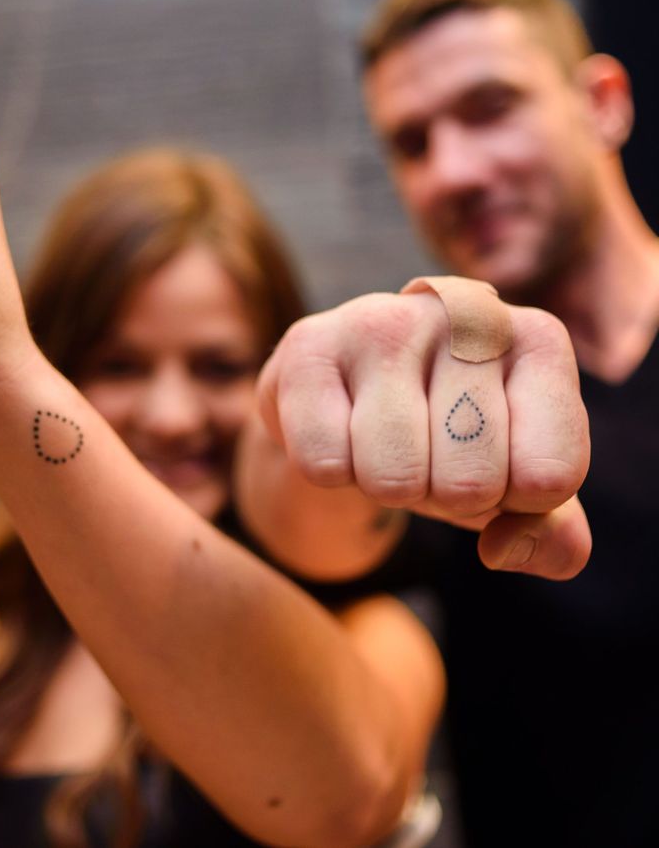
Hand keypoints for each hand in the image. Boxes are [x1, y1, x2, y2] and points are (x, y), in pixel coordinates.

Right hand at [258, 289, 590, 578]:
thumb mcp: (517, 488)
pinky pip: (324, 465)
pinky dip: (332, 473)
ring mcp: (383, 320)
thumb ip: (552, 534)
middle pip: (473, 484)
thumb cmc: (448, 439)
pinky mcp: (310, 344)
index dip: (515, 502)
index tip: (497, 466)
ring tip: (387, 443)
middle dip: (446, 498)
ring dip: (387, 488)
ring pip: (392, 478)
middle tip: (431, 456)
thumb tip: (504, 548)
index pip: (550, 478)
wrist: (355, 399)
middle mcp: (466, 314)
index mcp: (537, 341)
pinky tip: (340, 427)